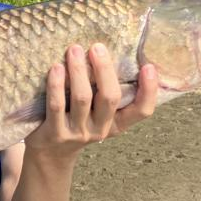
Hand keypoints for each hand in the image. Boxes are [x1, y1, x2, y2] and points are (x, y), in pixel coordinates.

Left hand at [24, 43, 158, 159]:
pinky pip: (57, 106)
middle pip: (110, 98)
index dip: (149, 90)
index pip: (142, 111)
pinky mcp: (56, 133)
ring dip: (78, 71)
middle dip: (104, 70)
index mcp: (118, 123)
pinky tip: (56, 68)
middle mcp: (101, 129)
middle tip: (97, 47)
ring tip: (75, 50)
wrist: (51, 153)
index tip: (149, 67)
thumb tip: (110, 52)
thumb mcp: (97, 112)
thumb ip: (105, 90)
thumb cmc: (77, 120)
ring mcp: (79, 133)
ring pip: (82, 98)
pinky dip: (56, 85)